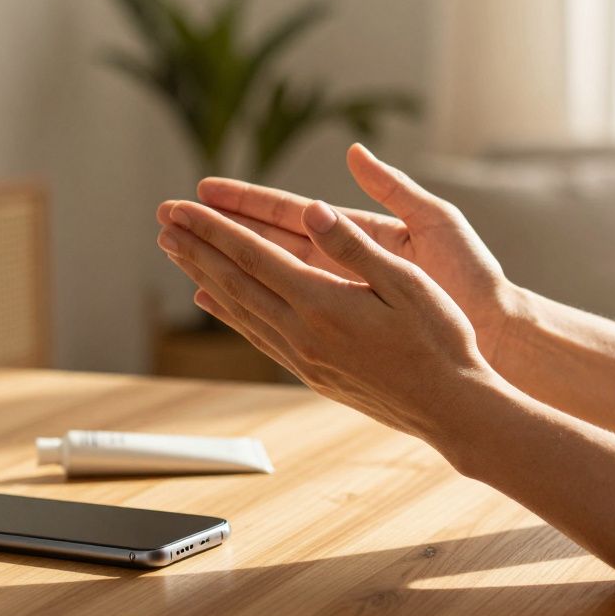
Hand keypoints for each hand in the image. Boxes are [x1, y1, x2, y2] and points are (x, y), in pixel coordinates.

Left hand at [157, 144, 520, 363]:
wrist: (451, 409)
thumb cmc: (440, 340)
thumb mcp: (406, 283)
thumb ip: (353, 247)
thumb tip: (312, 210)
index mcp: (322, 304)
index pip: (252, 256)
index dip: (213, 228)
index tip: (180, 206)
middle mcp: (303, 334)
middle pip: (234, 281)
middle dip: (196, 246)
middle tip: (162, 220)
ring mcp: (304, 358)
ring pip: (240, 309)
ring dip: (205, 275)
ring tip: (177, 252)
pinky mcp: (312, 375)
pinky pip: (257, 335)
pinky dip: (230, 312)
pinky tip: (216, 301)